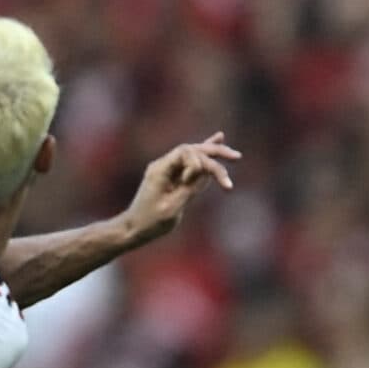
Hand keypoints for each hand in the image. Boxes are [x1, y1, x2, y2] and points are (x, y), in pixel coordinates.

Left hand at [120, 132, 240, 244]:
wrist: (133, 228)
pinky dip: (205, 154)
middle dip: (214, 153)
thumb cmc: (150, 222)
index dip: (197, 163)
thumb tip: (206, 173)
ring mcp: (168, 169)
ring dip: (213, 154)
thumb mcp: (172, 208)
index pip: (185, 152)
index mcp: (160, 169)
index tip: (190, 183)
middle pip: (192, 150)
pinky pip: (190, 162)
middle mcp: (164, 165)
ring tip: (234, 155)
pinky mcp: (173, 176)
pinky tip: (218, 139)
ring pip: (194, 155)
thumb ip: (189, 188)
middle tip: (236, 157)